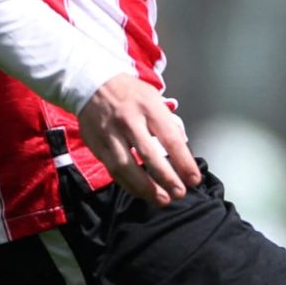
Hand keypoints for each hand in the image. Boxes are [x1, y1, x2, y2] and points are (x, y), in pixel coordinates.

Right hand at [80, 72, 200, 205]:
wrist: (91, 83)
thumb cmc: (131, 94)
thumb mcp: (154, 99)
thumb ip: (167, 124)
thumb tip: (182, 154)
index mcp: (149, 107)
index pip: (171, 139)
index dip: (184, 162)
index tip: (194, 179)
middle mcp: (129, 120)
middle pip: (149, 155)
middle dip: (167, 179)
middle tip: (180, 193)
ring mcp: (110, 133)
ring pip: (126, 167)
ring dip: (146, 188)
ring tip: (162, 200)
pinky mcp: (96, 144)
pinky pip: (113, 170)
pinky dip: (128, 184)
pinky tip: (141, 192)